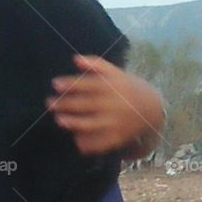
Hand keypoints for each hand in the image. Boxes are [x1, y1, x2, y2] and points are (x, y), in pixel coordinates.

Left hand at [46, 55, 166, 155]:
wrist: (152, 110)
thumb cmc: (126, 89)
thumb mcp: (116, 73)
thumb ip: (96, 65)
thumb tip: (74, 59)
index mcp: (114, 86)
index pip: (90, 84)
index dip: (72, 84)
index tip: (54, 84)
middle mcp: (115, 104)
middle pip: (88, 104)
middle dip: (67, 103)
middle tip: (49, 103)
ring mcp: (117, 122)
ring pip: (93, 123)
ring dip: (75, 122)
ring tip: (59, 120)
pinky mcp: (118, 137)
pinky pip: (101, 142)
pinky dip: (88, 142)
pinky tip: (76, 141)